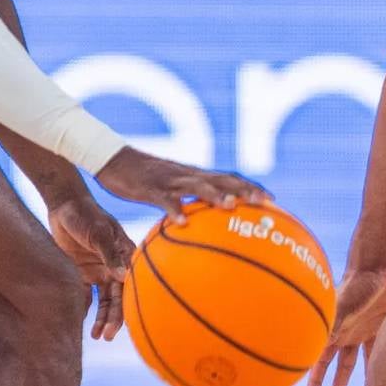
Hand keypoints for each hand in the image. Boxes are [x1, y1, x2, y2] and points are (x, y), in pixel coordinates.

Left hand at [47, 193, 135, 340]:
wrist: (64, 203)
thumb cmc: (85, 214)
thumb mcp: (99, 233)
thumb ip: (110, 255)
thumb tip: (124, 277)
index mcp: (124, 256)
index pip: (128, 287)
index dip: (124, 309)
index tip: (115, 328)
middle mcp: (114, 265)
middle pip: (116, 298)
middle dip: (112, 319)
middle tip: (104, 337)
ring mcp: (98, 269)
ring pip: (103, 299)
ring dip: (100, 317)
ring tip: (95, 336)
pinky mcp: (82, 270)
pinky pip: (85, 293)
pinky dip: (84, 307)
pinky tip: (81, 322)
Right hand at [93, 147, 268, 221]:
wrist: (113, 160)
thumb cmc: (142, 179)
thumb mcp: (167, 189)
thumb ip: (185, 202)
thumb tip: (199, 225)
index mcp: (194, 175)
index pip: (228, 178)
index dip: (250, 187)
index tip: (272, 200)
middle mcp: (188, 174)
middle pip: (221, 179)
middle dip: (244, 189)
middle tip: (264, 203)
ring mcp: (170, 180)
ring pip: (197, 185)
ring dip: (215, 195)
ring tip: (231, 207)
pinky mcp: (150, 187)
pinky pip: (164, 200)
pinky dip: (174, 210)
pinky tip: (183, 222)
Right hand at [305, 261, 385, 385]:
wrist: (377, 265)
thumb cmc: (357, 284)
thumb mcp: (343, 308)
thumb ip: (332, 328)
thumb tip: (317, 350)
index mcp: (333, 331)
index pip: (320, 360)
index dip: (315, 380)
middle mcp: (345, 332)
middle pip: (336, 363)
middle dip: (332, 383)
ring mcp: (362, 329)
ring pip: (354, 360)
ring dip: (350, 376)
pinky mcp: (380, 325)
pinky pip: (377, 349)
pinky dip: (377, 362)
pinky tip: (380, 376)